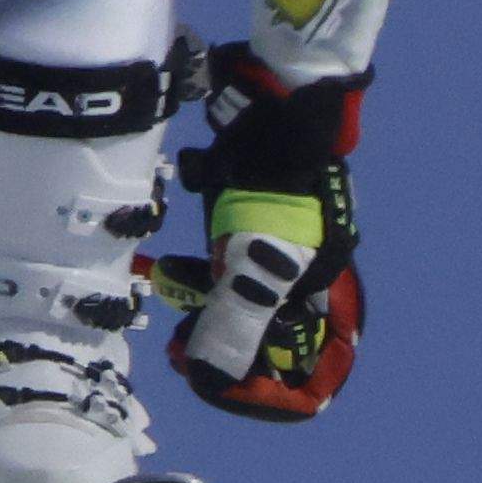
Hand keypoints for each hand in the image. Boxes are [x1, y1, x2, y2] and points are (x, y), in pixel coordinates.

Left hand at [171, 56, 360, 419]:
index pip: (301, 357)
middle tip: (175, 345)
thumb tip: (214, 377)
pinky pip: (219, 241)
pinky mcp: (246, 203)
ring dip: (195, 286)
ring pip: (231, 282)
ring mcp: (273, 231)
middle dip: (212, 333)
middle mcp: (299, 261)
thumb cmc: (272, 183)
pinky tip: (178, 236)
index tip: (211, 384)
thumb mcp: (251, 261)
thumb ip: (233, 322)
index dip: (258, 381)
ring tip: (165, 279)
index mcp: (315, 282)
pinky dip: (196, 244)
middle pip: (258, 321)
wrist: (269, 98)